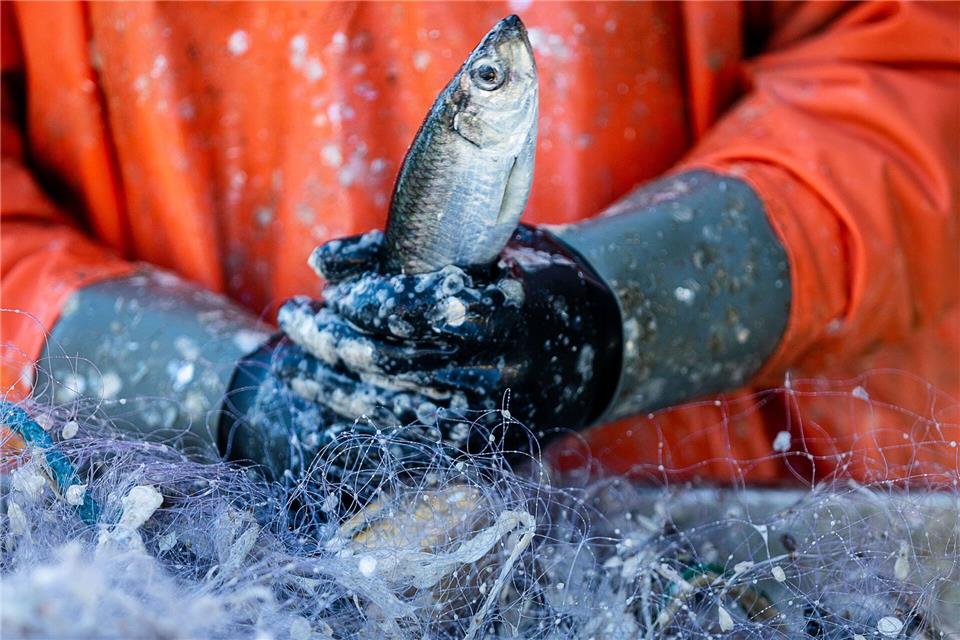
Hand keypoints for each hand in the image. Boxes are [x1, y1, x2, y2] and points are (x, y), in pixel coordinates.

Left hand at [279, 225, 622, 451]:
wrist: (602, 345)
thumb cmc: (531, 280)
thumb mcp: (485, 247)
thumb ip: (405, 249)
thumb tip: (319, 261)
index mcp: (510, 309)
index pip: (424, 309)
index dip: (370, 302)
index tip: (334, 293)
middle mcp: (503, 367)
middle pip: (396, 362)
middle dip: (331, 341)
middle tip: (293, 317)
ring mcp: (494, 413)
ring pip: (393, 408)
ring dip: (332, 386)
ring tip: (294, 362)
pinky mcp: (485, 444)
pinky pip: (409, 439)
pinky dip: (362, 421)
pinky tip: (329, 401)